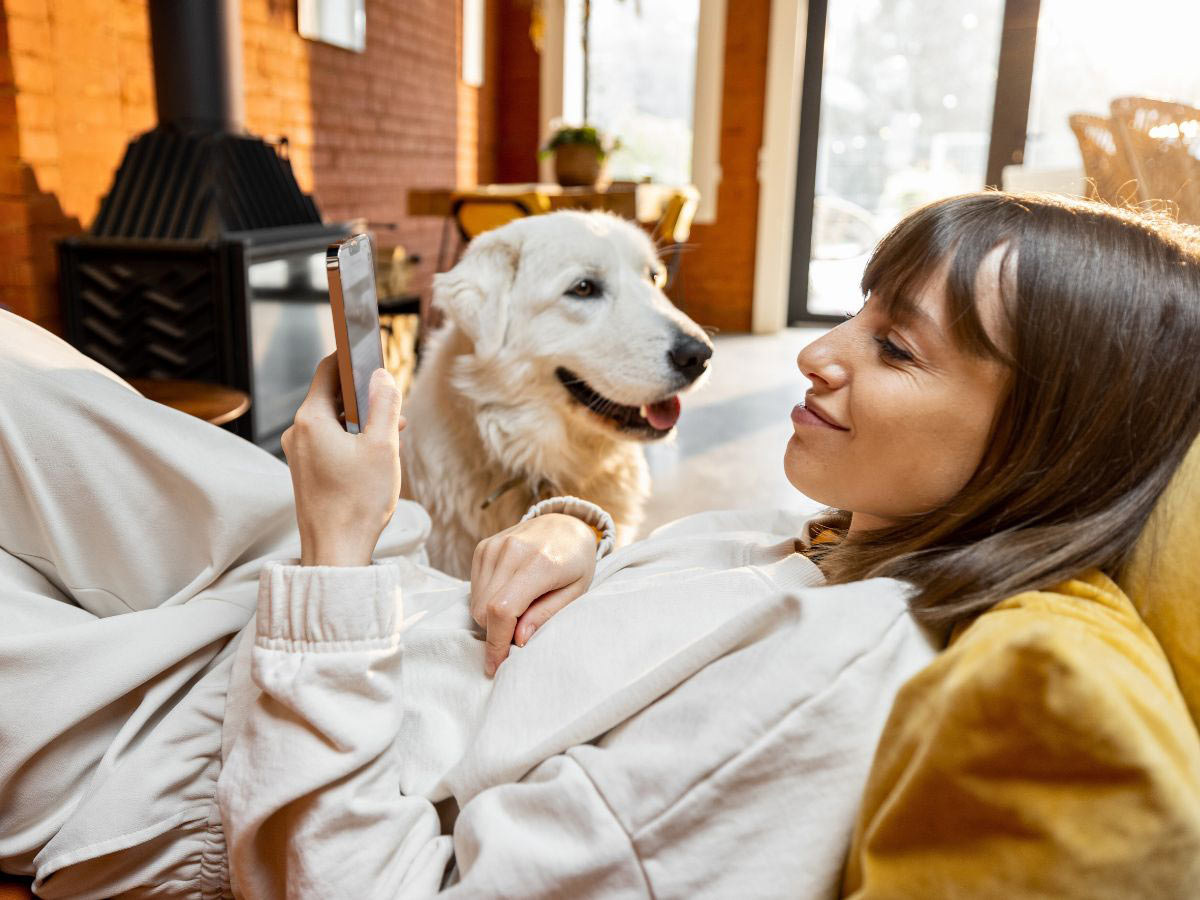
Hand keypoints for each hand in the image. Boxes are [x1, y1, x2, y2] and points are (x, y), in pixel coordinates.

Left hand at [281, 354, 405, 566]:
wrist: (336, 551)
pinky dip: (352, 438)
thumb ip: (384, 404)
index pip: (328, 370)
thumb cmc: (358, 501)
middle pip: (331, 395)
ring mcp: (299, 453)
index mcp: (311, 420)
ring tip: (391, 431)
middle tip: (393, 401)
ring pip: (333, 420)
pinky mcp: (306, 471)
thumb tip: (382, 375)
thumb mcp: (383, 446)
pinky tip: (375, 452)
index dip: (352, 358)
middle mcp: (298, 433)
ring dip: (362, 419)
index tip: (373, 354)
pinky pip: (329, 441)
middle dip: (364, 394)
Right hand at [469, 513, 597, 675]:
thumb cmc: (575, 562)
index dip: (496, 643)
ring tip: (520, 607)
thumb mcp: (575, 592)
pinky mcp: (484, 547)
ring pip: (475, 601)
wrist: (564, 524)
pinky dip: (487, 598)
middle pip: (484, 609)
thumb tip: (518, 639)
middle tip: (520, 630)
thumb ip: (546, 614)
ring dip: (491, 615)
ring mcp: (494, 547)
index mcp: (539, 563)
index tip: (495, 665)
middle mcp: (511, 551)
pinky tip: (510, 592)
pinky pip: (474, 587)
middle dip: (496, 631)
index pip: (502, 610)